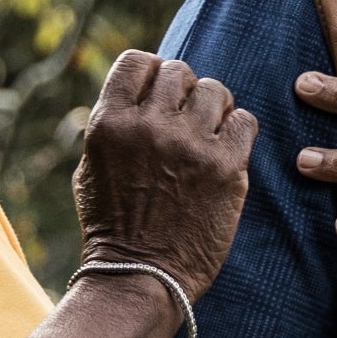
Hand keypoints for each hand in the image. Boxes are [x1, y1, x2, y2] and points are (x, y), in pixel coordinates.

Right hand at [71, 50, 254, 296]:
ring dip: (213, 109)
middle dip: (184, 91)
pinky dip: (237, 132)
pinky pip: (245, 120)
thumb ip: (116, 123)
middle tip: (184, 121)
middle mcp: (149, 126)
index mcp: (109, 123)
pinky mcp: (226, 167)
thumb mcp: (92, 166)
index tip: (158, 94)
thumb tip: (144, 88)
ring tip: (205, 137)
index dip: (152, 72)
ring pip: (216, 90)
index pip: (138, 60)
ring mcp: (189, 145)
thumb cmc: (113, 224)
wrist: (139, 277)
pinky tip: (225, 153)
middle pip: (180, 71)